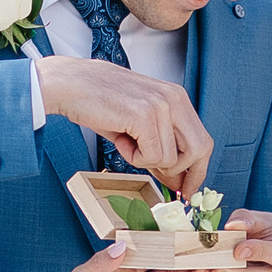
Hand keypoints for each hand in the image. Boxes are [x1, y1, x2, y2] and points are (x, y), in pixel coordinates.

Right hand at [36, 55, 214, 195]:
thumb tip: (177, 179)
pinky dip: (134, 157)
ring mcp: (161, 105)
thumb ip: (162, 145)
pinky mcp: (144, 115)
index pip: (203, 140)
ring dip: (146, 161)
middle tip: (165, 183)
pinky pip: (151, 156)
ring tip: (126, 143)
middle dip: (183, 173)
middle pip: (199, 150)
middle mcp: (174, 99)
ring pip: (170, 159)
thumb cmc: (99, 102)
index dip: (197, 169)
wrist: (68, 84)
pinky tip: (121, 139)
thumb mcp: (139, 123)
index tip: (188, 187)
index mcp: (176, 97)